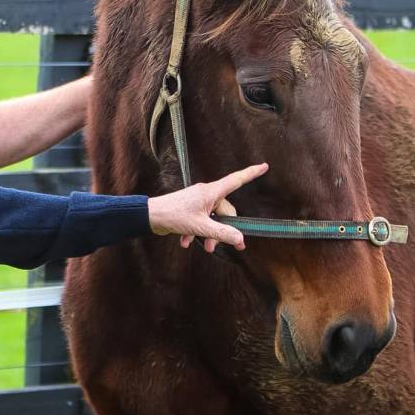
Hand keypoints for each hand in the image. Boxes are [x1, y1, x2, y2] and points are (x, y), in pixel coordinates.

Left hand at [146, 163, 268, 252]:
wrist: (149, 216)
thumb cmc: (174, 217)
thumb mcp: (201, 227)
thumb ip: (222, 234)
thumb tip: (240, 240)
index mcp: (211, 192)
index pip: (236, 180)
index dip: (251, 173)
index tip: (265, 166)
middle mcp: (206, 193)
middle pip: (225, 211)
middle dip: (223, 230)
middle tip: (216, 248)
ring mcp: (197, 200)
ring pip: (212, 218)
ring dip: (208, 234)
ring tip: (203, 248)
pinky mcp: (189, 208)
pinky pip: (200, 220)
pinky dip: (196, 232)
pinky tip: (185, 242)